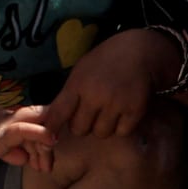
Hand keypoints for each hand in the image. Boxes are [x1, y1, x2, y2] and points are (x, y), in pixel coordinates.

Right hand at [0, 105, 56, 173]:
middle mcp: (5, 115)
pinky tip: (51, 141)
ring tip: (46, 166)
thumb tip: (23, 157)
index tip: (42, 158)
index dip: (41, 135)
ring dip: (47, 144)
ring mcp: (2, 122)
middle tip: (46, 166)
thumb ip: (6, 150)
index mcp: (0, 117)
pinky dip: (41, 134)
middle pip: (40, 118)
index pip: (30, 120)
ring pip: (37, 122)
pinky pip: (24, 129)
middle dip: (49, 139)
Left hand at [43, 28, 175, 137]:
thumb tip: (52, 117)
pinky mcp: (135, 110)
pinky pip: (122, 132)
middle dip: (82, 126)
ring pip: (101, 133)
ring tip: (106, 114)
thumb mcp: (80, 71)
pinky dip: (121, 127)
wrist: (138, 52)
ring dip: (102, 127)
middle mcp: (95, 96)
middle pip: (79, 129)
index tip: (49, 136)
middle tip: (89, 117)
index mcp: (77, 84)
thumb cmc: (104, 61)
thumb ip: (69, 93)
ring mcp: (116, 104)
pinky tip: (122, 114)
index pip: (59, 112)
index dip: (52, 127)